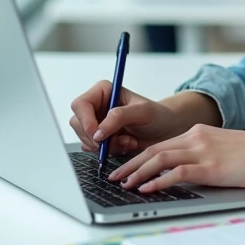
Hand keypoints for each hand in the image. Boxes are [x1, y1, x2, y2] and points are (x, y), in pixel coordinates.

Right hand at [68, 81, 190, 155]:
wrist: (166, 130)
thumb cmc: (158, 115)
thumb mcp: (142, 112)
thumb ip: (119, 117)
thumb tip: (98, 131)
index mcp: (103, 92)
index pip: (80, 104)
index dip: (85, 121)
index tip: (99, 135)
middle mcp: (97, 106)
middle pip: (78, 124)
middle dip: (97, 138)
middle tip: (118, 142)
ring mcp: (97, 123)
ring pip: (85, 139)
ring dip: (106, 147)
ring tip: (128, 142)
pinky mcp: (100, 138)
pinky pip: (93, 149)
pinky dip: (108, 152)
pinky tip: (125, 146)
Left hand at [107, 126, 244, 192]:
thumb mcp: (224, 149)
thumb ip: (204, 154)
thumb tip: (186, 171)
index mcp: (199, 132)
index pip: (161, 143)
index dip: (139, 156)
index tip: (125, 166)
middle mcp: (197, 137)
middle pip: (154, 149)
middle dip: (130, 163)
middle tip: (114, 175)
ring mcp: (203, 150)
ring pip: (159, 158)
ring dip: (137, 172)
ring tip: (123, 183)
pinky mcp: (211, 166)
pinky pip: (176, 172)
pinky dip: (157, 180)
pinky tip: (146, 188)